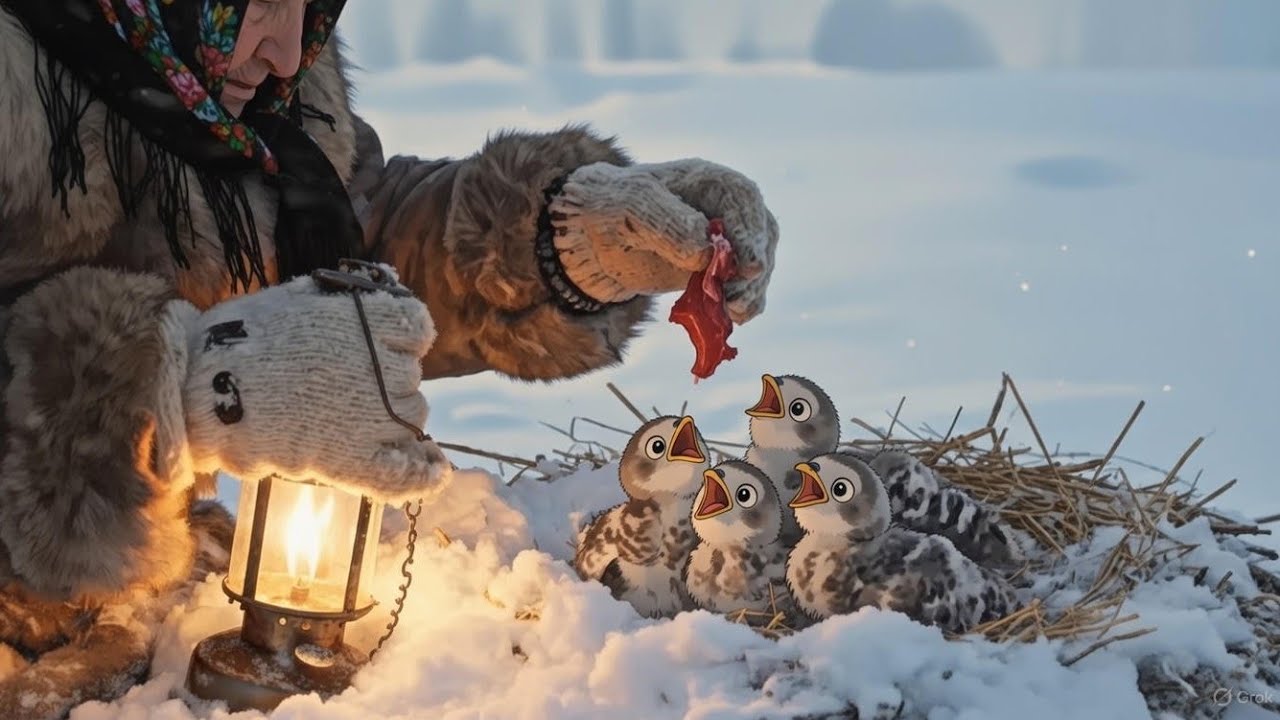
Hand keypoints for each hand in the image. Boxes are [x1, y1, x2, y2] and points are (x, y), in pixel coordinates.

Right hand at [178, 269, 450, 503]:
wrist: (203, 386)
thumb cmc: (246, 339)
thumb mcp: (302, 298)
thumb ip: (352, 297)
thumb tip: (390, 281)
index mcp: (373, 321)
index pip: (416, 326)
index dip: (402, 337)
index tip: (381, 343)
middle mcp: (387, 365)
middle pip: (409, 375)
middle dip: (384, 380)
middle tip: (338, 385)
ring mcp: (376, 416)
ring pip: (412, 416)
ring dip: (391, 417)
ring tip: (342, 415)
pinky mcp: (358, 459)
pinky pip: (407, 472)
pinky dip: (424, 474)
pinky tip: (435, 471)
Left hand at [549, 159, 778, 322]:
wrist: (595, 236)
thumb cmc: (612, 206)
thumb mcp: (631, 205)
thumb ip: (668, 223)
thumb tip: (706, 251)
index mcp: (708, 182)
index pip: (743, 200)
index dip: (752, 232)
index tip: (748, 266)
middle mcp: (724, 210)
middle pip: (761, 234)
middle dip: (755, 268)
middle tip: (734, 297)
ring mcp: (724, 242)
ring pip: (756, 264)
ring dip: (750, 290)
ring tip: (731, 311)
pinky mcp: (716, 272)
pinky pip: (742, 288)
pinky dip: (743, 305)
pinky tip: (730, 318)